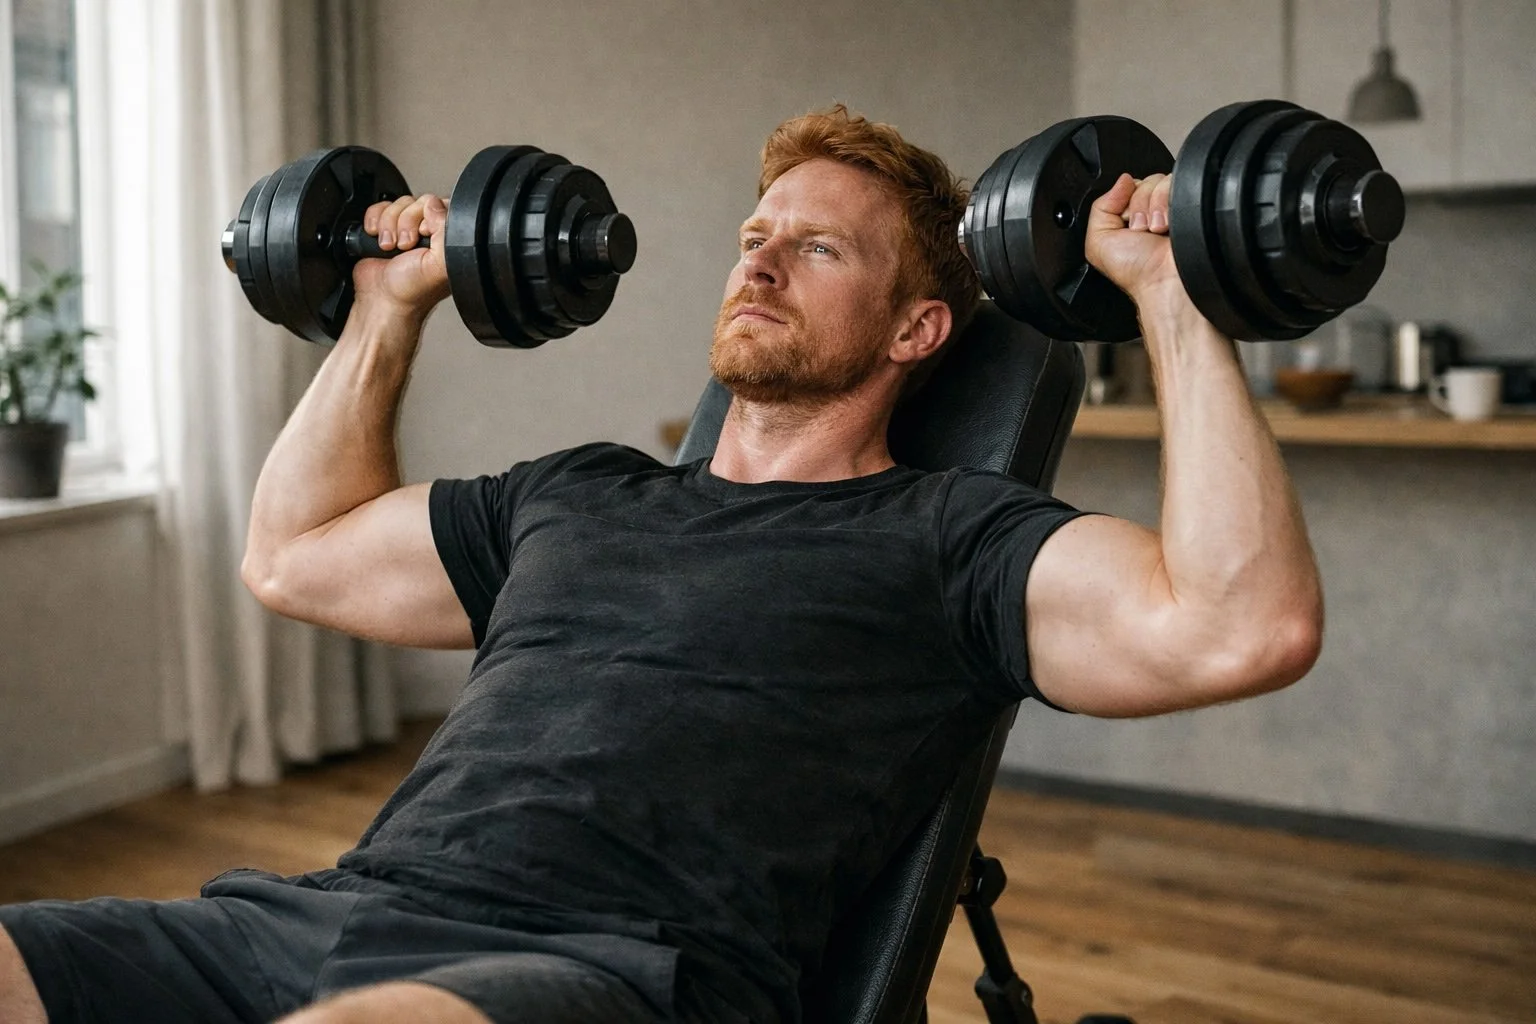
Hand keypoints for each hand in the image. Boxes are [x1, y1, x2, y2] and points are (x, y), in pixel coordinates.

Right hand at [353, 193, 450, 321]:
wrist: (381, 300)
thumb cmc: (411, 291)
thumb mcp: (438, 264)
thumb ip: (446, 233)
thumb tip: (436, 205)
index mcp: (446, 239)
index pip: (441, 206)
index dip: (427, 216)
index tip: (422, 235)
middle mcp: (427, 232)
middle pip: (416, 202)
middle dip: (405, 223)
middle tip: (405, 246)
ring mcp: (404, 229)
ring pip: (397, 204)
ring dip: (389, 225)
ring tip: (390, 248)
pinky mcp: (383, 228)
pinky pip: (378, 207)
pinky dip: (374, 221)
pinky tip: (377, 239)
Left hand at [1084, 173, 1184, 305]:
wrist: (1162, 280)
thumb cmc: (1135, 270)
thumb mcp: (1099, 242)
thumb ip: (1100, 207)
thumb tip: (1123, 180)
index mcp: (1130, 217)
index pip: (1127, 187)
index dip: (1124, 202)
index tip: (1126, 223)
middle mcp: (1152, 211)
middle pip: (1143, 182)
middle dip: (1138, 206)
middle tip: (1140, 231)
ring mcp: (1172, 207)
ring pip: (1159, 182)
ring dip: (1153, 207)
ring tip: (1154, 231)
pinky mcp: (1190, 204)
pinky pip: (1176, 183)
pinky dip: (1167, 204)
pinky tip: (1167, 226)